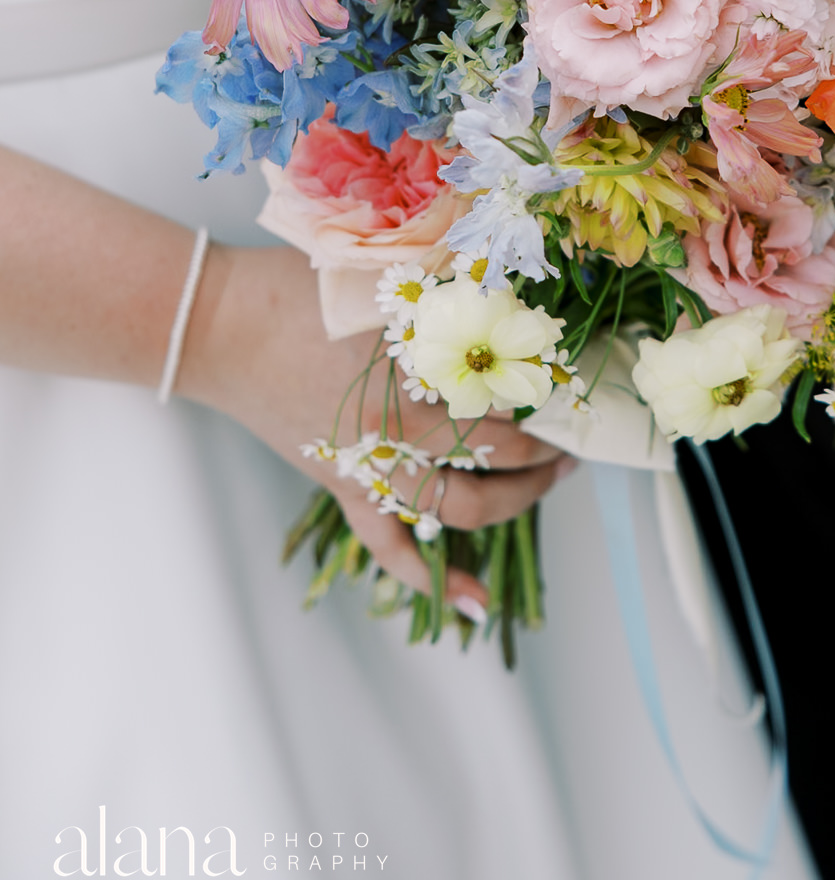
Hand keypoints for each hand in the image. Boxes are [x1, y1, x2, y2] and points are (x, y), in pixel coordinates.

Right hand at [180, 244, 569, 610]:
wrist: (221, 326)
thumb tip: (515, 309)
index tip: (567, 391)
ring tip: (545, 486)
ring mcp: (369, 465)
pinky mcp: (343, 484)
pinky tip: (474, 602)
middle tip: (568, 442)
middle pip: (493, 461)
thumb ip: (448, 295)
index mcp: (413, 375)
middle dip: (541, 458)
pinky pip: (388, 545)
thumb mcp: (386, 277)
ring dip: (511, 506)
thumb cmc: (298, 289)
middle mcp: (397, 431)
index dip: (546, 401)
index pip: (504, 401)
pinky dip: (428, 576)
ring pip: (456, 509)